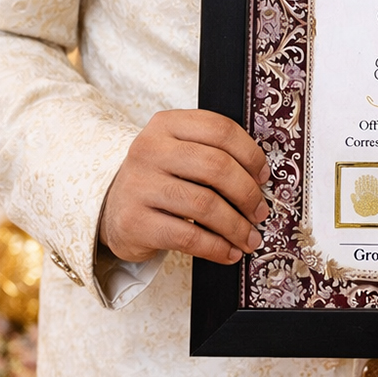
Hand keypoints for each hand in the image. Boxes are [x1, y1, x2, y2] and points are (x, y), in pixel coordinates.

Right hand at [100, 109, 270, 264]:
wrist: (114, 208)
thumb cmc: (162, 176)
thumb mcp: (181, 150)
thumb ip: (214, 151)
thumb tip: (260, 178)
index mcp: (167, 124)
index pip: (220, 130)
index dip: (250, 154)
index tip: (263, 176)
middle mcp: (150, 150)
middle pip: (216, 167)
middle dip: (247, 193)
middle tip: (261, 211)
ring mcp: (139, 186)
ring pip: (204, 205)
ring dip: (236, 226)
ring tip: (250, 237)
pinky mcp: (134, 222)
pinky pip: (187, 236)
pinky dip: (215, 247)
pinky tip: (228, 252)